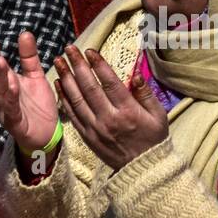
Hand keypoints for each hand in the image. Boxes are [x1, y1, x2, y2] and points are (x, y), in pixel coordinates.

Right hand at [0, 31, 58, 152]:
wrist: (47, 134)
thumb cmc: (38, 105)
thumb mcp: (36, 76)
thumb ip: (29, 56)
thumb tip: (25, 32)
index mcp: (7, 82)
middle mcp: (3, 95)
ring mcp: (7, 109)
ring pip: (0, 91)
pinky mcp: (15, 123)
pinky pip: (12, 110)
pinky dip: (10, 99)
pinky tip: (12, 87)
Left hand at [54, 46, 168, 169]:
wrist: (143, 169)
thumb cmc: (153, 139)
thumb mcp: (158, 115)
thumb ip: (146, 93)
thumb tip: (136, 74)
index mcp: (128, 112)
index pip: (110, 83)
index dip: (98, 65)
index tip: (90, 50)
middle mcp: (109, 119)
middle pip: (89, 88)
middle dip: (78, 66)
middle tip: (69, 48)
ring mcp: (95, 129)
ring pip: (77, 100)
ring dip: (66, 78)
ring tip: (59, 61)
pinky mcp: (87, 137)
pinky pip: (72, 115)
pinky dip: (64, 98)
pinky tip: (59, 84)